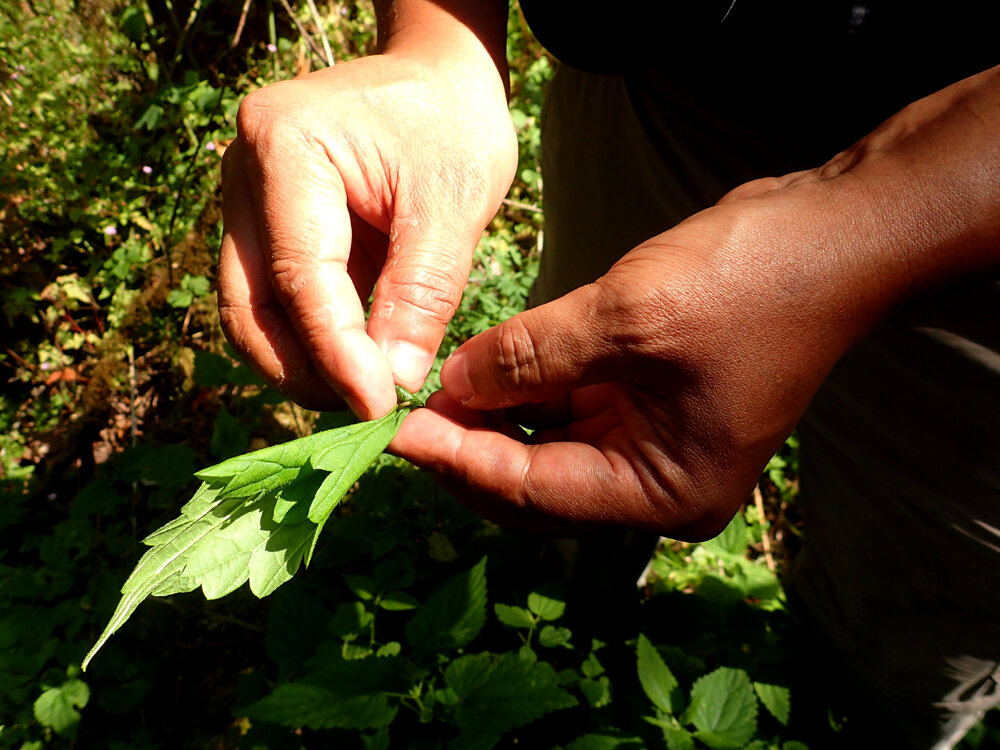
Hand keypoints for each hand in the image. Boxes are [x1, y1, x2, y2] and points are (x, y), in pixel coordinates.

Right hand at [218, 51, 515, 417]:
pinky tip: (354, 369)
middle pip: (249, 302)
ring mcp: (245, 202)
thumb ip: (421, 293)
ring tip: (364, 397)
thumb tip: (391, 382)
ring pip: (251, 310)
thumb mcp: (453, 204)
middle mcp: (242, 173)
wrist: (438, 79)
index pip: (299, 274)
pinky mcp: (265, 228)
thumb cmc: (451, 124)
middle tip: (365, 413)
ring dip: (302, 365)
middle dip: (304, 370)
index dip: (336, 353)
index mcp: (284, 144)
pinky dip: (309, 342)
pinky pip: (273, 300)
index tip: (377, 407)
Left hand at [393, 64, 999, 537]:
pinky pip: (574, 409)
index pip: (537, 492)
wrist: (830, 236)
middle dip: (472, 448)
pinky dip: (529, 391)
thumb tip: (452, 382)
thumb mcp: (624, 319)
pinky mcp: (652, 403)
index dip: (461, 462)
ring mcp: (656, 444)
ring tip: (434, 391)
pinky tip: (487, 369)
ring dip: (496, 419)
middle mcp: (658, 484)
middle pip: (538, 482)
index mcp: (663, 493)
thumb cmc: (744, 284)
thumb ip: (529, 358)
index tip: (397, 432)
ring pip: (551, 446)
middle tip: (406, 416)